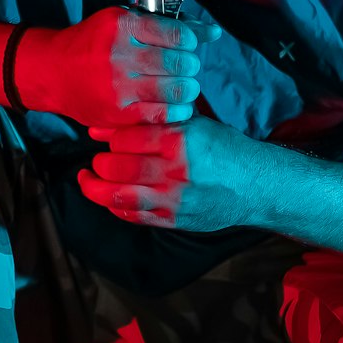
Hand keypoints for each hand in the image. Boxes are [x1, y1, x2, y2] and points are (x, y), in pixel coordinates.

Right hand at [20, 6, 221, 128]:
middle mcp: (119, 55)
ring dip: (187, 89)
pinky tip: (173, 105)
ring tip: (181, 86)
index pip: (178, 35)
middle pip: (179, 63)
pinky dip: (176, 111)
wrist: (53, 72)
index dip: (190, 43)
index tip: (185, 47)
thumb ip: (168, 26)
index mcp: (123, 25)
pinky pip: (162, 115)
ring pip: (175, 90)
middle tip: (185, 69)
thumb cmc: (94, 43)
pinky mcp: (117, 114)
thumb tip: (213, 32)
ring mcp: (117, 87)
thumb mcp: (124, 21)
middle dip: (190, 67)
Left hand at [76, 114, 253, 231]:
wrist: (256, 185)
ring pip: (117, 196)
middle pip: (116, 167)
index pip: (125, 138)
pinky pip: (132, 215)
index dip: (107, 136)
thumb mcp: (195, 124)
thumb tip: (112, 123)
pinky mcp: (174, 220)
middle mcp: (175, 171)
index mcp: (180, 140)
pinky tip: (108, 196)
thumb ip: (157, 122)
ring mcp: (173, 199)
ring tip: (87, 179)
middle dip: (100, 162)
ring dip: (94, 187)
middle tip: (97, 159)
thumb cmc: (223, 149)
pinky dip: (114, 206)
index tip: (99, 135)